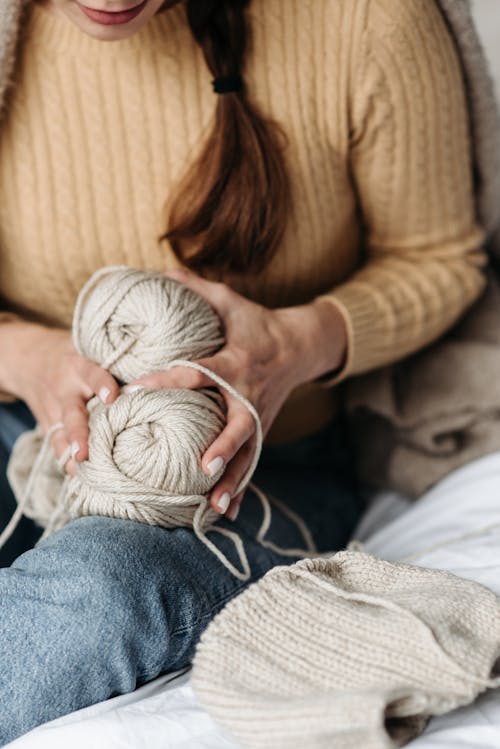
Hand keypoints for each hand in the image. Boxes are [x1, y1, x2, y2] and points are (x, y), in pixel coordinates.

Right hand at [0, 322, 119, 472]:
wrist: (30, 359)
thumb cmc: (77, 358)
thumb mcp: (91, 351)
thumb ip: (119, 365)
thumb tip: (166, 375)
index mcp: (79, 367)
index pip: (92, 374)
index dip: (102, 384)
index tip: (112, 397)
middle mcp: (65, 389)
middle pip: (73, 413)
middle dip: (79, 434)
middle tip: (85, 454)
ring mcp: (53, 409)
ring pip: (61, 433)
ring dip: (71, 452)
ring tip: (80, 470)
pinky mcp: (48, 424)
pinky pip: (55, 444)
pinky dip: (65, 459)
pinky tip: (76, 474)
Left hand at [127, 268, 346, 520]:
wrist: (301, 346)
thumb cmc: (258, 323)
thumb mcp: (229, 301)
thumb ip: (195, 289)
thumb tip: (157, 273)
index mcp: (237, 361)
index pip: (199, 371)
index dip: (168, 378)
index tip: (137, 389)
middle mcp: (250, 393)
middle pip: (238, 424)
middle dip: (222, 446)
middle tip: (201, 466)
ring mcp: (260, 415)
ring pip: (247, 452)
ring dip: (233, 479)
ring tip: (216, 505)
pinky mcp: (263, 429)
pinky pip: (251, 461)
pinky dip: (241, 486)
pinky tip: (227, 511)